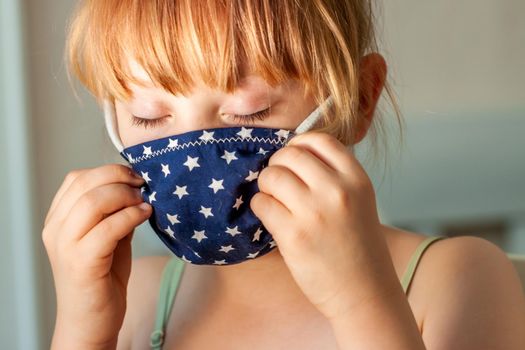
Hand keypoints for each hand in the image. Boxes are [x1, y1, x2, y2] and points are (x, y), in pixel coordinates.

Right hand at [42, 164, 151, 347]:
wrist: (91, 322)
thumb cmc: (102, 278)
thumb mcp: (108, 236)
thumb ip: (114, 212)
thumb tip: (137, 187)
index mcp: (57, 220)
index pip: (76, 178)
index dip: (108, 171)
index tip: (134, 177)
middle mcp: (55, 230)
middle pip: (85, 183)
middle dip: (119, 178)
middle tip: (142, 185)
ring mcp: (65, 246)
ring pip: (94, 201)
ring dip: (126, 196)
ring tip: (144, 202)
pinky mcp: (82, 263)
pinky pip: (109, 227)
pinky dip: (131, 216)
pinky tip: (145, 215)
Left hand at [250, 132, 396, 321]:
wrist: (364, 292)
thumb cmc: (358, 246)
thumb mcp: (360, 201)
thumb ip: (333, 176)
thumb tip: (291, 155)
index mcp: (356, 179)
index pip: (319, 140)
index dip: (299, 145)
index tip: (292, 160)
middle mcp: (337, 190)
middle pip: (289, 155)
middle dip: (277, 165)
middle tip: (278, 182)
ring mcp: (314, 212)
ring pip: (271, 176)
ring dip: (266, 186)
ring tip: (275, 201)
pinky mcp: (293, 235)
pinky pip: (261, 203)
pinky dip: (260, 207)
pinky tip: (272, 218)